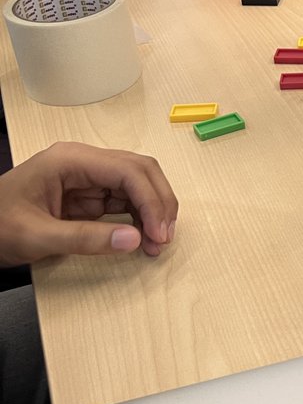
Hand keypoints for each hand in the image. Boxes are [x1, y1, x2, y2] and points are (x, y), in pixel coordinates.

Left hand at [0, 143, 177, 264]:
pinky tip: (144, 237)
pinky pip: (126, 200)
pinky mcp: (90, 194)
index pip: (127, 170)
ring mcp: (89, 177)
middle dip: (159, 202)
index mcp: (70, 160)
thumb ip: (85, 238)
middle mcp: (85, 162)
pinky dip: (141, 218)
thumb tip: (135, 239)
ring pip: (139, 184)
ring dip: (154, 211)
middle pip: (140, 171)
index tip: (158, 233)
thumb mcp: (37, 237)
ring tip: (157, 242)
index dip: (151, 200)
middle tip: (164, 237)